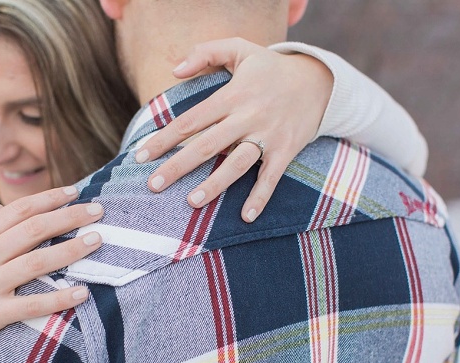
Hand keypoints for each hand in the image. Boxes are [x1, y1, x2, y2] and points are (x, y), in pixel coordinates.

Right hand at [0, 187, 102, 349]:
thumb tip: (2, 207)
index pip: (17, 211)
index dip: (48, 198)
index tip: (74, 191)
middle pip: (33, 230)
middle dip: (69, 217)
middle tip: (98, 211)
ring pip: (36, 263)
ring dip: (70, 250)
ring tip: (97, 241)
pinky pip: (31, 305)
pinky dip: (58, 298)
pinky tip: (82, 292)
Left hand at [136, 37, 333, 221]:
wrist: (319, 81)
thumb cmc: (270, 68)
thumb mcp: (240, 49)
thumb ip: (204, 52)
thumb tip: (174, 70)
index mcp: (233, 94)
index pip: (191, 120)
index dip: (164, 138)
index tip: (140, 156)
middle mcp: (248, 116)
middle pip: (207, 145)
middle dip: (178, 165)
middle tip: (153, 185)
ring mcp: (268, 135)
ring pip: (237, 163)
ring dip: (215, 184)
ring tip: (192, 202)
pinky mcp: (286, 150)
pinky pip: (272, 177)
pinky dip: (261, 196)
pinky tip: (246, 216)